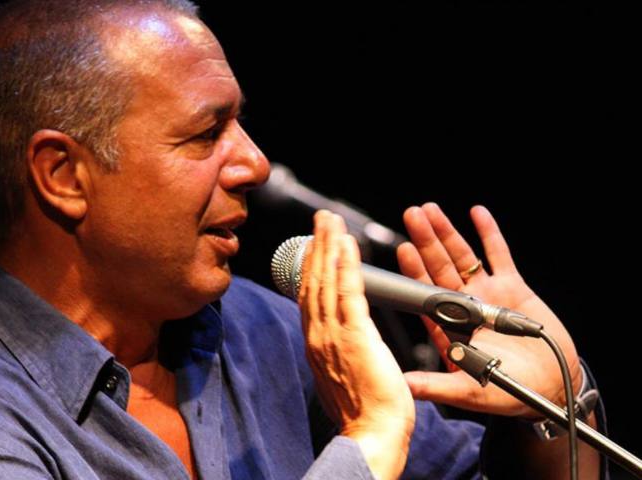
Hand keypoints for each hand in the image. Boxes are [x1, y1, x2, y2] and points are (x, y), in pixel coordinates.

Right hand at [300, 210, 414, 478]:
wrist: (372, 434)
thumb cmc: (364, 411)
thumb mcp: (341, 375)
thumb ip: (335, 351)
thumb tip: (338, 340)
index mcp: (316, 343)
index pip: (309, 295)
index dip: (310, 266)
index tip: (314, 244)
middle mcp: (318, 334)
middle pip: (312, 280)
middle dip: (316, 246)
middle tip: (321, 218)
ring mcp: (333, 333)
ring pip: (327, 280)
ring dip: (328, 245)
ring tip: (331, 220)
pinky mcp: (355, 334)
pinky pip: (349, 291)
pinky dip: (346, 265)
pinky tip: (346, 243)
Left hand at [397, 203, 581, 417]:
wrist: (552, 387)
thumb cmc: (509, 393)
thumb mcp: (470, 392)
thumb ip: (438, 386)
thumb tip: (404, 385)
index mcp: (450, 328)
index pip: (426, 294)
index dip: (415, 271)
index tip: (403, 249)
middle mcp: (463, 307)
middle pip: (440, 267)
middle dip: (427, 241)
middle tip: (412, 215)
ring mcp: (486, 295)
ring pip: (463, 257)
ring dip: (448, 233)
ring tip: (431, 210)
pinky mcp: (513, 288)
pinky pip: (499, 255)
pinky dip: (488, 234)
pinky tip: (476, 213)